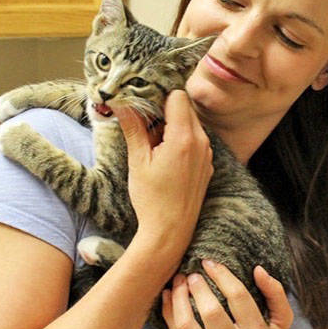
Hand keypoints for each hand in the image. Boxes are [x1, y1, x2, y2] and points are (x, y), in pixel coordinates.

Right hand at [113, 91, 212, 267]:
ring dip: (171, 127)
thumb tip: (121, 103)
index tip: (143, 107)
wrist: (170, 232)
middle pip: (185, 108)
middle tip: (144, 127)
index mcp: (184, 138)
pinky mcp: (206, 165)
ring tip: (153, 147)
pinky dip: (180, 141)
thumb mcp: (138, 161)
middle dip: (164, 111)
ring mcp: (206, 154)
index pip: (177, 96)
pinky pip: (195, 141)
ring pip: (190, 124)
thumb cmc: (152, 199)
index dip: (159, 97)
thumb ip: (133, 128)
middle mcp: (201, 142)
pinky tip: (164, 158)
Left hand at [161, 259, 293, 328]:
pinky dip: (168, 312)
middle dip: (198, 287)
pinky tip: (168, 295)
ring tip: (178, 281)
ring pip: (187, 324)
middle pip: (211, 312)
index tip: (210, 262)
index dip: (222, 275)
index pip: (238, 298)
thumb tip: (258, 270)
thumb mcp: (281, 322)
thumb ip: (276, 293)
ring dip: (178, 298)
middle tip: (192, 272)